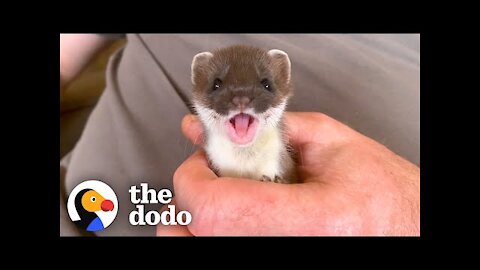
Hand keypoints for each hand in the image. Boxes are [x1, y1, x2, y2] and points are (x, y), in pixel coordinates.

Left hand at [157, 112, 419, 235]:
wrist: (404, 226)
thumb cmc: (384, 196)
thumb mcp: (334, 145)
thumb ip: (274, 132)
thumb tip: (225, 128)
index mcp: (310, 220)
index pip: (213, 209)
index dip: (193, 180)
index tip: (201, 163)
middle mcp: (289, 248)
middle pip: (197, 235)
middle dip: (192, 201)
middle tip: (212, 180)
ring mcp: (279, 257)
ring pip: (201, 246)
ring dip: (201, 222)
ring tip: (223, 202)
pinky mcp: (271, 261)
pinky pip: (224, 246)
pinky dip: (218, 232)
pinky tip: (237, 220)